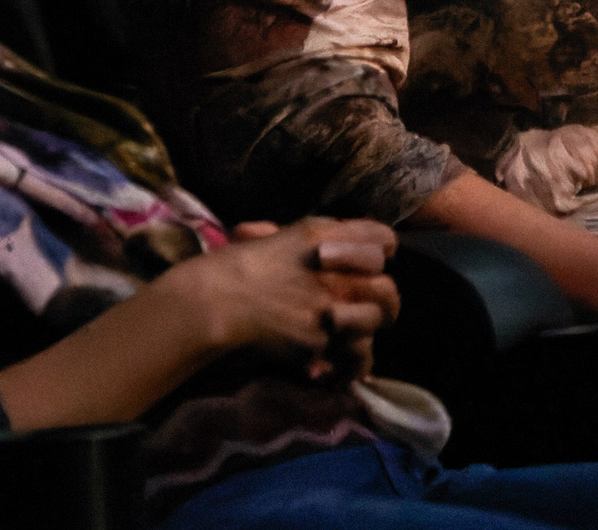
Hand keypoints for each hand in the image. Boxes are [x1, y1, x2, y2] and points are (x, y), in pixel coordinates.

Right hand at [161, 218, 400, 381]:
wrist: (209, 303)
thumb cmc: (232, 266)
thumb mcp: (274, 237)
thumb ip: (311, 237)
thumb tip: (337, 235)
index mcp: (322, 236)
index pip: (382, 239)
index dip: (383, 250)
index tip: (377, 259)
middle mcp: (334, 270)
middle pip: (387, 285)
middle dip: (382, 296)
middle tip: (370, 304)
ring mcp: (330, 308)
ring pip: (378, 320)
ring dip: (366, 327)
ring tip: (352, 334)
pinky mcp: (320, 342)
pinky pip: (355, 355)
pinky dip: (350, 362)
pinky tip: (337, 362)